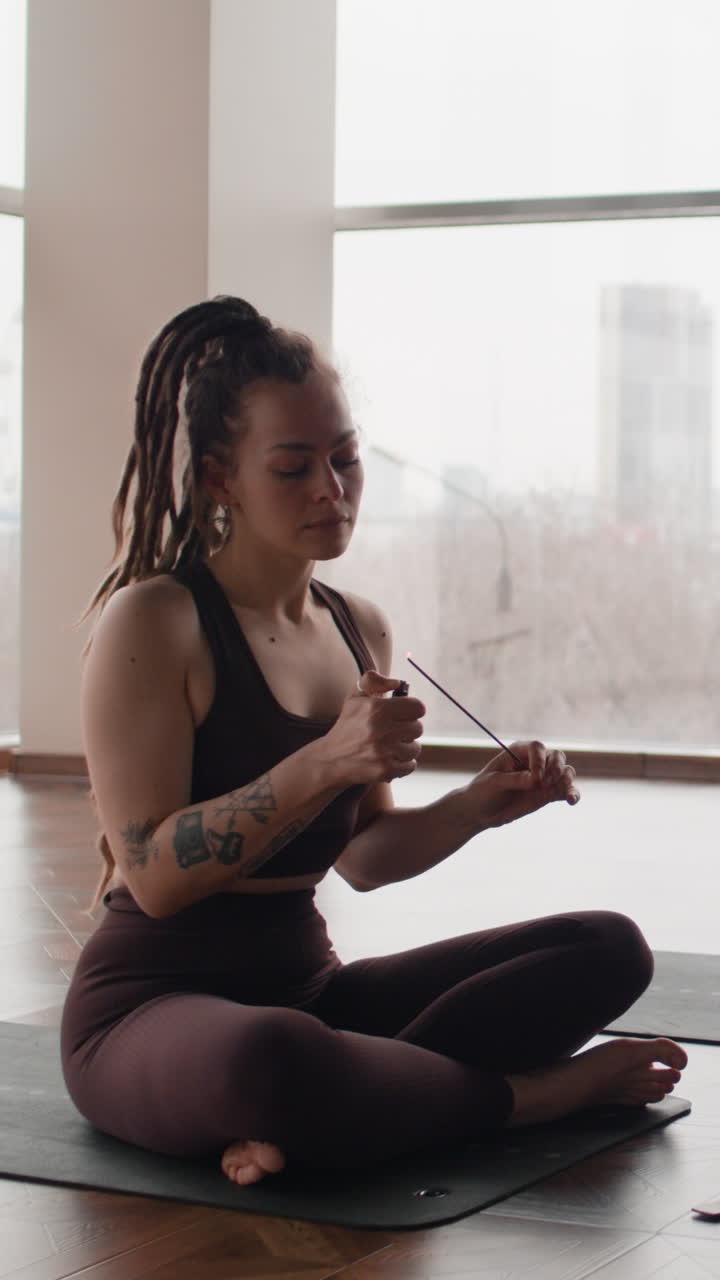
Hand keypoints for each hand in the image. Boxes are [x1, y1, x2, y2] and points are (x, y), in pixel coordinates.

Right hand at [320, 669, 425, 785]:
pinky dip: (403, 765)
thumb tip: (397, 682)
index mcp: (377, 708)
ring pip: (415, 748)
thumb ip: (373, 680)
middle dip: (407, 730)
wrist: (331, 759)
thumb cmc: (348, 726)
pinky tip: (389, 759)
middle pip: (418, 728)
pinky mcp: (384, 770)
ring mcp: (383, 751)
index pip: (417, 708)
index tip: (404, 715)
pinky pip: (410, 766)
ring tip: (389, 747)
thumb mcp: (355, 697)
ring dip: (405, 749)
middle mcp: (381, 729)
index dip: (412, 711)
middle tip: (393, 733)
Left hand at [465, 740, 579, 830]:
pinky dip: (572, 794)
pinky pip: (566, 791)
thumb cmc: (483, 791)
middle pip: (556, 756)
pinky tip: (572, 801)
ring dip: (566, 780)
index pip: (537, 747)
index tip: (536, 778)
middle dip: (556, 768)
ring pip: (565, 772)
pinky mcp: (548, 794)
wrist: (480, 811)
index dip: (540, 760)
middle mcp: (534, 762)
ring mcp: (543, 778)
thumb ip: (516, 780)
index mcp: (518, 752)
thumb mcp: (494, 783)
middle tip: (544, 784)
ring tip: (562, 793)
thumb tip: (537, 780)